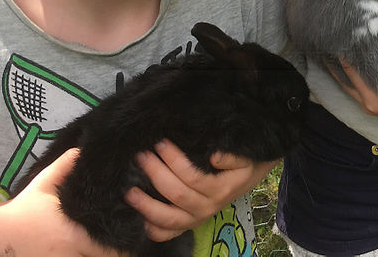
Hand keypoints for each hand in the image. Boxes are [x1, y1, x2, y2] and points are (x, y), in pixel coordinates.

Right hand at [0, 149, 124, 256]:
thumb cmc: (23, 209)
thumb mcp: (44, 183)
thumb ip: (66, 165)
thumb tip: (84, 148)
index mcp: (73, 235)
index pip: (110, 251)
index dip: (122, 248)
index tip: (129, 240)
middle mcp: (67, 256)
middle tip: (119, 248)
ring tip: (103, 252)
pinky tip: (83, 256)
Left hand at [127, 140, 276, 241]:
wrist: (247, 178)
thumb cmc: (240, 165)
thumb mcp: (243, 157)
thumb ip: (231, 157)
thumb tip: (214, 156)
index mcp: (220, 190)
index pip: (192, 177)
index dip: (174, 160)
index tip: (161, 143)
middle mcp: (207, 208)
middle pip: (176, 195)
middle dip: (156, 174)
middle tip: (142, 156)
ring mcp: (196, 219)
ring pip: (169, 219)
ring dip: (147, 206)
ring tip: (130, 192)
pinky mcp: (188, 225)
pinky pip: (168, 234)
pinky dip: (152, 229)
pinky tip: (139, 218)